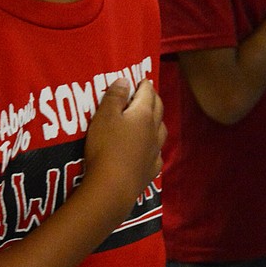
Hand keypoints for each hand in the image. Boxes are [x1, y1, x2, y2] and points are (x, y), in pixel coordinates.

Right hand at [84, 79, 164, 216]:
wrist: (113, 186)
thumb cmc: (106, 147)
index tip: (142, 80)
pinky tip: (150, 149)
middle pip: (158, 109)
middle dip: (153, 98)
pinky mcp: (151, 169)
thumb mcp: (104, 117)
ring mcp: (154, 151)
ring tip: (152, 118)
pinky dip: (154, 145)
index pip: (147, 94)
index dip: (144, 85)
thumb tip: (125, 80)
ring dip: (158, 121)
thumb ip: (115, 97)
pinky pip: (157, 152)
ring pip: (161, 131)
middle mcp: (154, 131)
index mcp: (143, 114)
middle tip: (148, 93)